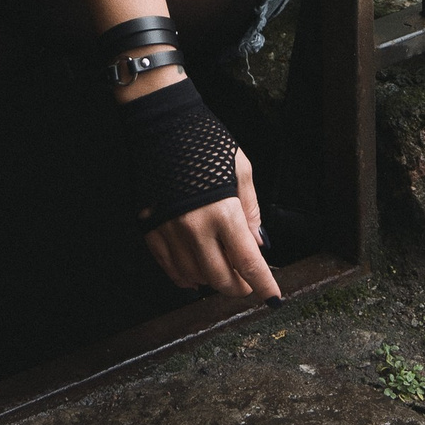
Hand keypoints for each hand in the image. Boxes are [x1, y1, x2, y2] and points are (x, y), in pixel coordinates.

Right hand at [142, 145, 280, 304]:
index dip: (263, 285)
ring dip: (213, 281)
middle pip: (221, 278)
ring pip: (196, 278)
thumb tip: (257, 244)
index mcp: (223, 212)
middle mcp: (196, 228)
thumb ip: (250, 210)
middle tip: (247, 281)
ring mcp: (171, 233)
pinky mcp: (151, 232)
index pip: (248, 262)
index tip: (273, 297)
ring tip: (222, 270)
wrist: (160, 127)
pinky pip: (172, 270)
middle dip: (239, 286)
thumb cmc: (205, 143)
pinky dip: (187, 278)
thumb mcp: (241, 170)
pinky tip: (196, 272)